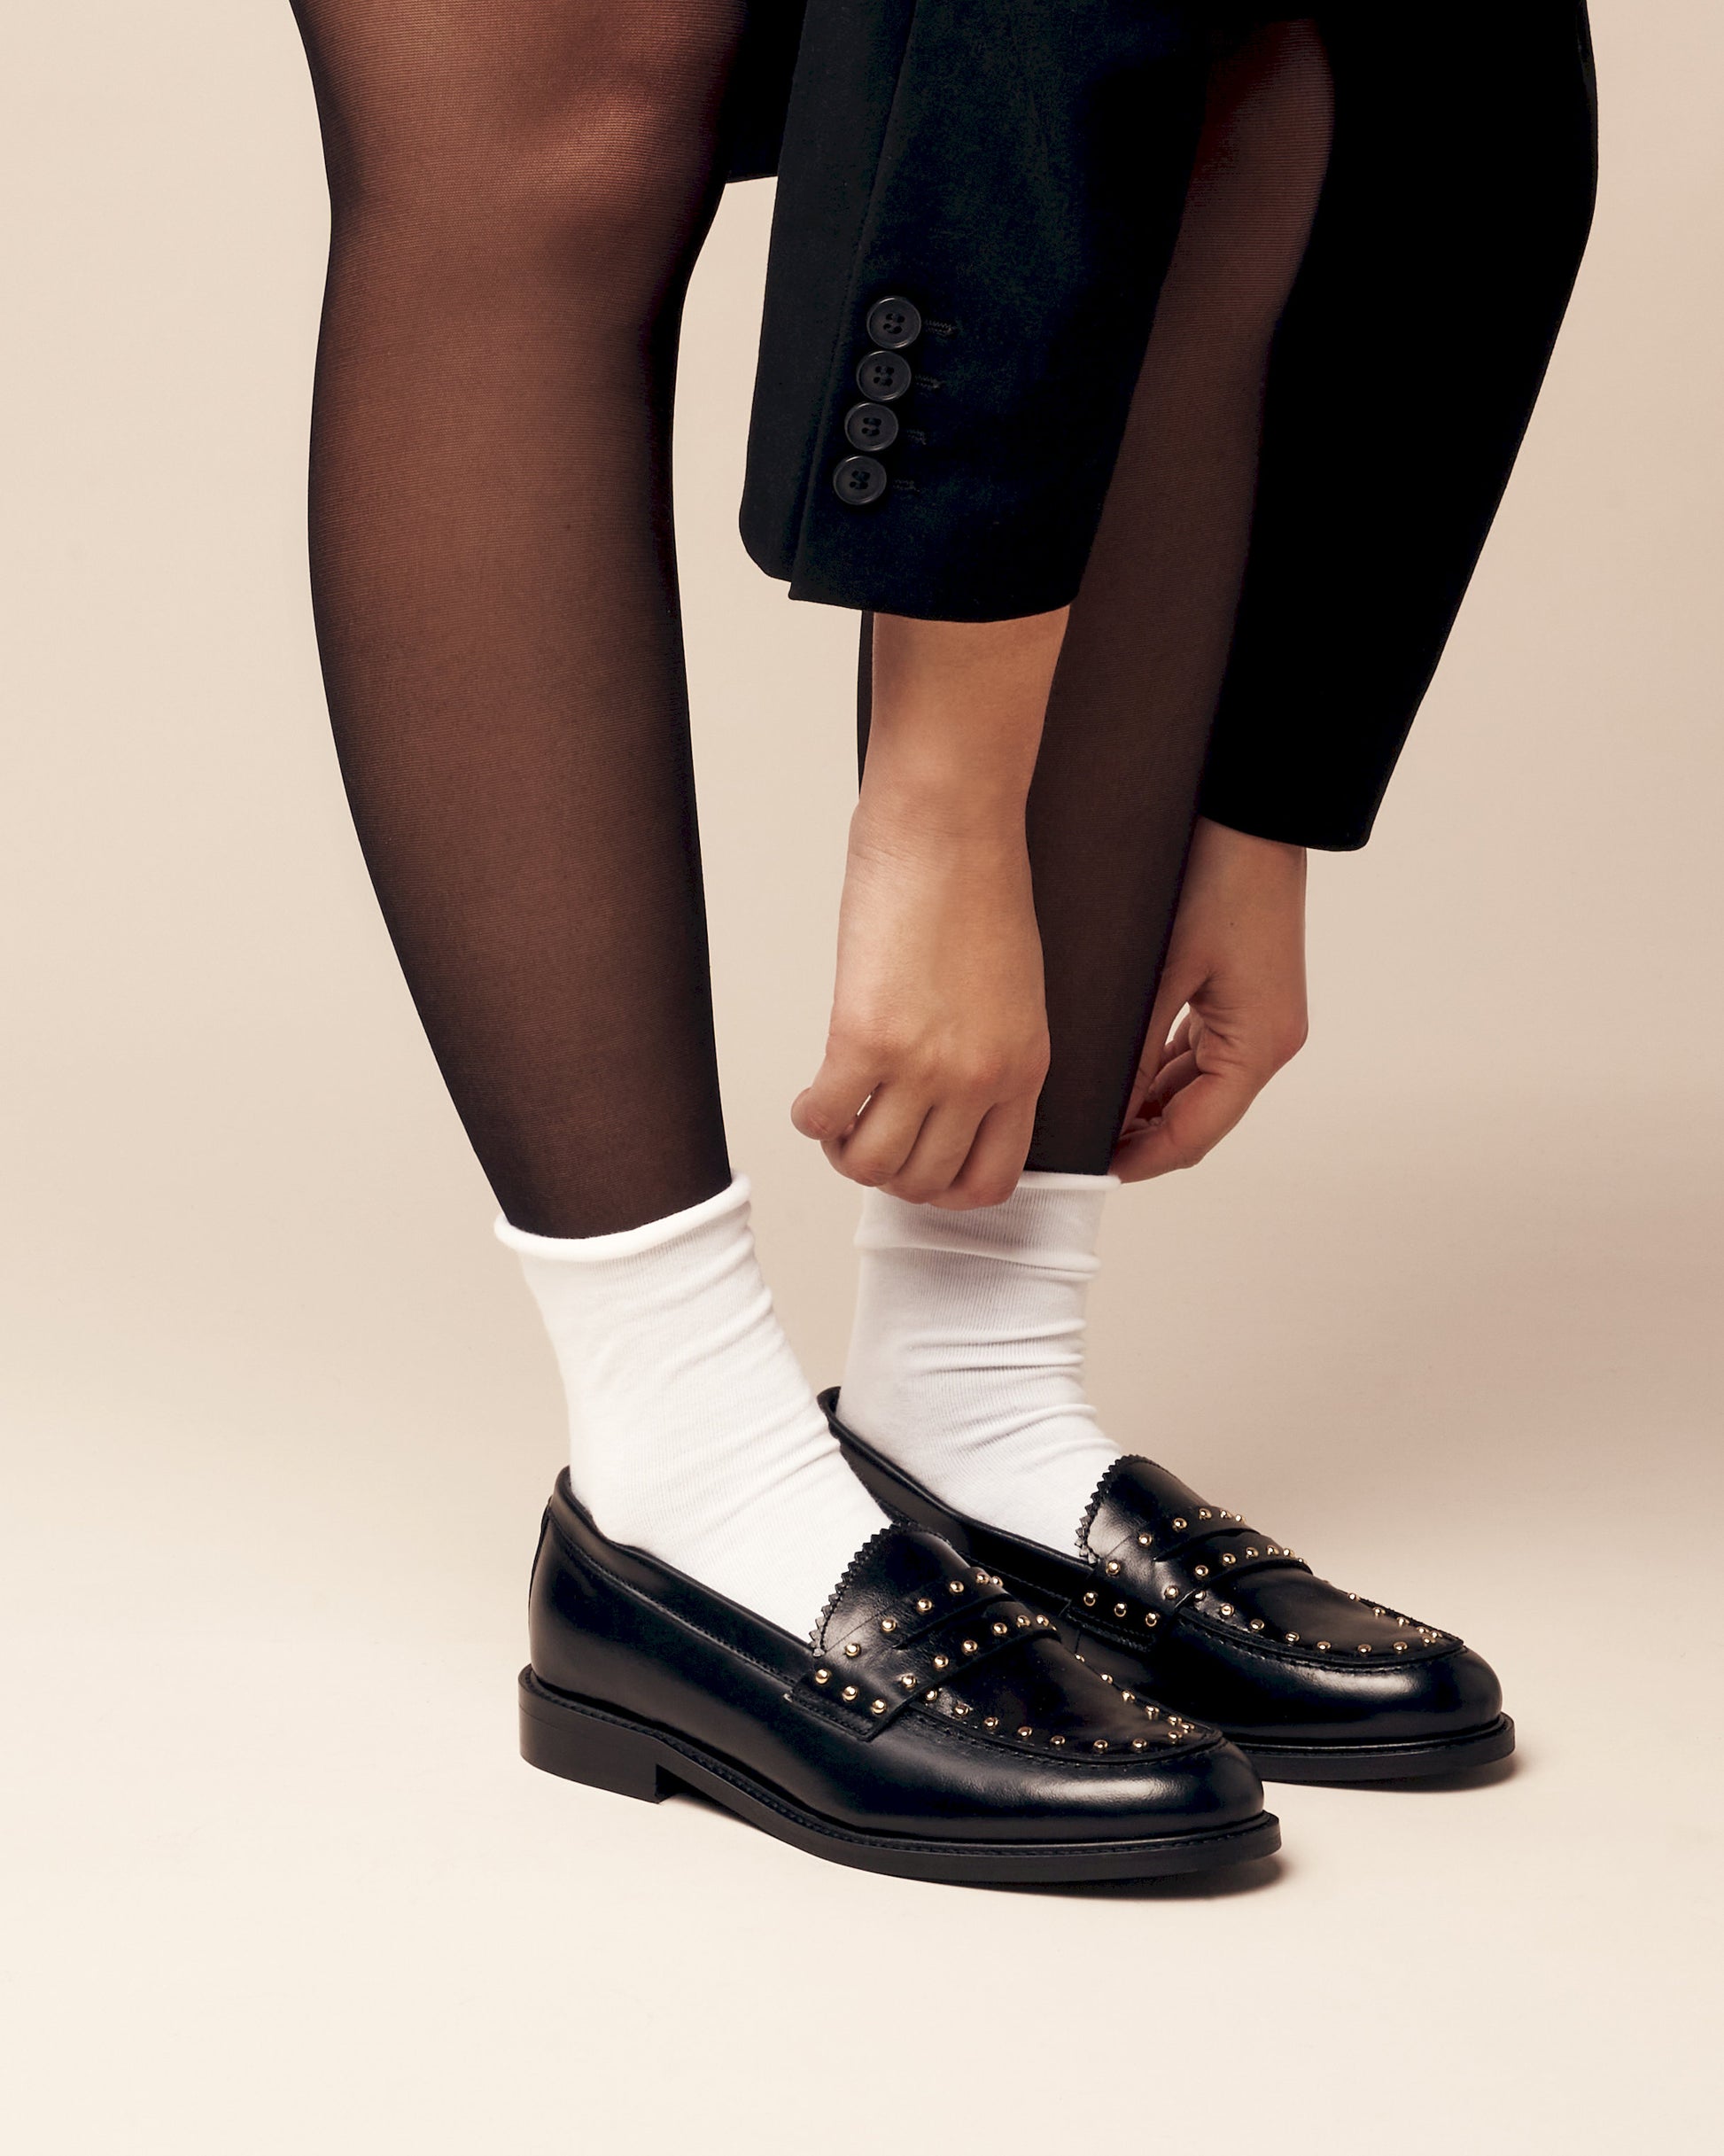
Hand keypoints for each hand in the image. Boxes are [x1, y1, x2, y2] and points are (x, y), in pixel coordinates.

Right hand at [792, 800, 1049, 1206]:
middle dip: (887, 1173)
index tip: (918, 1167)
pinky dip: (810, 1118)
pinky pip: (824, 1117)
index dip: (945, 1191)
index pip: (991, 1179)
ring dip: (844, 1153)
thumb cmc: (977, 888)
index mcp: (1024, 1068)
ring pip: (872, 1166)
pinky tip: (812, 1095)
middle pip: (924, 1181)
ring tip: (836, 1119)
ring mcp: (923, 1064)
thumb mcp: (1013, 992)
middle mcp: (979, 1077)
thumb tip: (945, 1102)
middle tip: (864, 1139)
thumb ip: (990, 1054)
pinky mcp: (864, 1036)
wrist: (949, 826)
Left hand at [1114, 816, 1307, 1179]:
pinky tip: (1111, 1068)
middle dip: (1138, 1136)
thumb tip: (1101, 1109)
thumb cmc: (1219, 873)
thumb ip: (1133, 1046)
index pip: (1193, 1135)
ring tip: (1082, 1111)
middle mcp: (1267, 1042)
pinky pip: (1195, 1053)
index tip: (1086, 1171)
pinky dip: (1156, 1068)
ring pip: (1193, 1088)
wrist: (1255, 807)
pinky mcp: (1243, 998)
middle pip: (1196, 1118)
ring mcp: (1257, 1020)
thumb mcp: (1164, 967)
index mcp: (1258, 1044)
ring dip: (1144, 1103)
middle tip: (1072, 1144)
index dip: (1138, 1160)